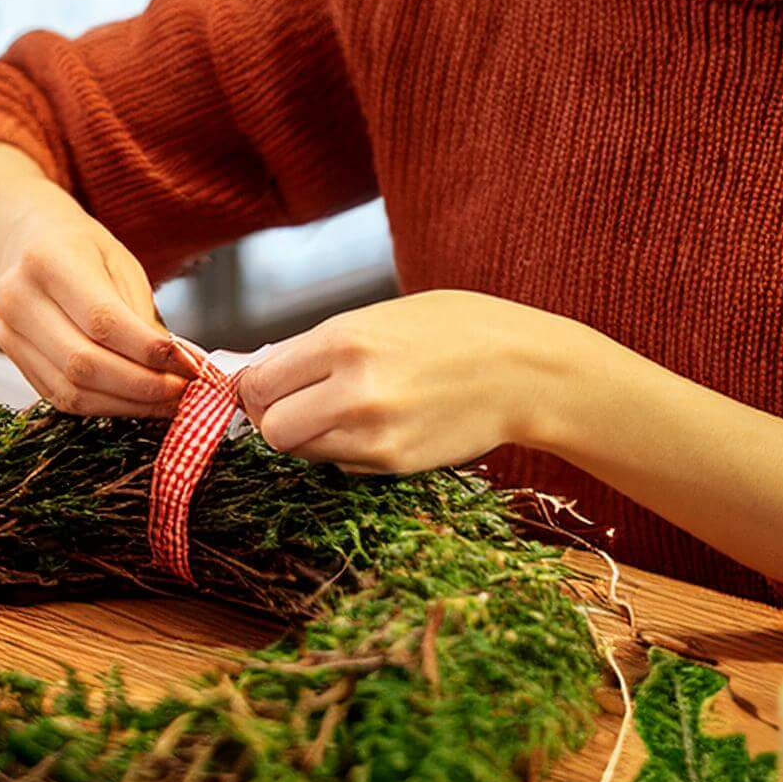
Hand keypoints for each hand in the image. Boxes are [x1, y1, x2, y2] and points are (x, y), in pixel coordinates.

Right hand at [0, 181, 193, 418]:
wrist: (30, 245)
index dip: (148, 351)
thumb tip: (180, 366)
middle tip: (182, 390)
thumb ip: (144, 317)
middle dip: (142, 386)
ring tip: (166, 400)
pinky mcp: (15, 360)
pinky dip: (106, 406)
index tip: (188, 365)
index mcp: (47, 260)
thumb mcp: (122, 265)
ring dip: (128, 404)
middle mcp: (18, 299)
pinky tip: (136, 401)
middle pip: (83, 363)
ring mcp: (9, 333)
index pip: (102, 320)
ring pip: (72, 390)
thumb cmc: (84, 251)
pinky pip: (62, 398)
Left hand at [230, 291, 557, 475]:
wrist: (526, 371)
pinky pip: (341, 465)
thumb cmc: (457, 330)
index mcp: (345, 340)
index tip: (265, 386)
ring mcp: (374, 434)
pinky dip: (345, 449)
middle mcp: (353, 391)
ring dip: (310, 435)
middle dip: (275, 417)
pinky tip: (378, 424)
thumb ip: (321, 346)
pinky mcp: (394, 464)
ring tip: (344, 410)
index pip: (261, 382)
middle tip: (296, 403)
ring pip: (303, 452)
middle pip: (272, 428)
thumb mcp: (382, 316)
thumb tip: (261, 373)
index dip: (256, 387)